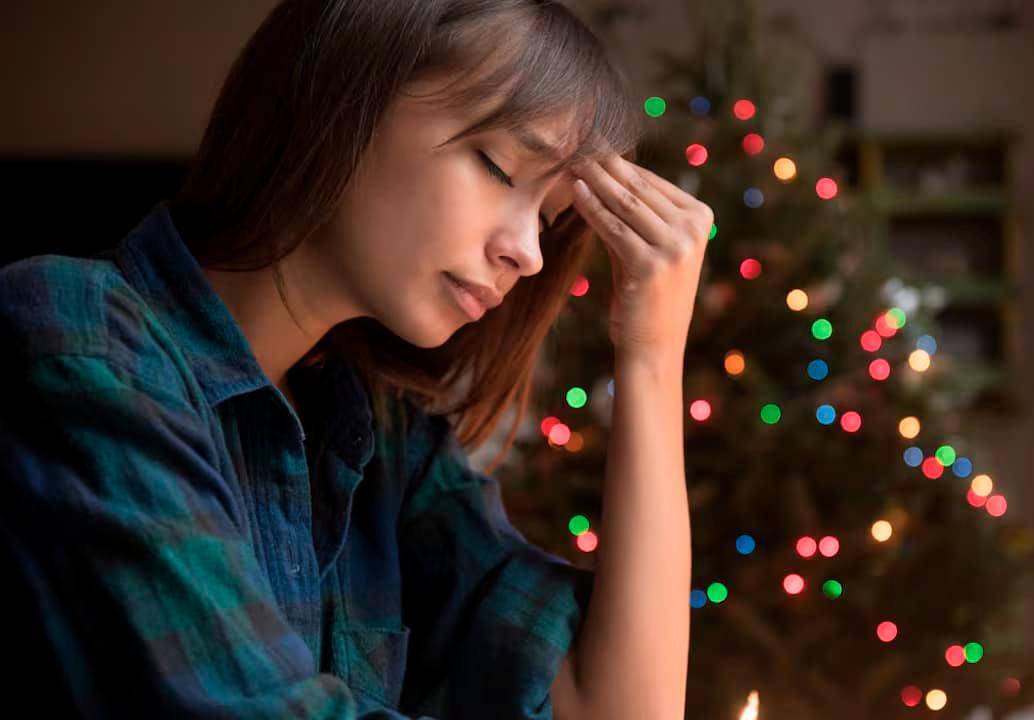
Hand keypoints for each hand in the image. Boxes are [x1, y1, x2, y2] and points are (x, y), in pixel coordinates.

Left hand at [570, 154, 712, 362]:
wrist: (654, 347)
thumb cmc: (648, 297)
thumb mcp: (650, 248)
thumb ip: (636, 214)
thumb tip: (604, 173)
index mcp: (700, 218)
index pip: (652, 183)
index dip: (620, 165)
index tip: (593, 148)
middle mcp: (692, 229)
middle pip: (638, 189)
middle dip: (605, 166)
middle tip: (577, 147)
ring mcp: (675, 246)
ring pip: (624, 203)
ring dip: (595, 181)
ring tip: (572, 164)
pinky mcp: (650, 264)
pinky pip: (612, 227)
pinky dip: (591, 208)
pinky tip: (576, 193)